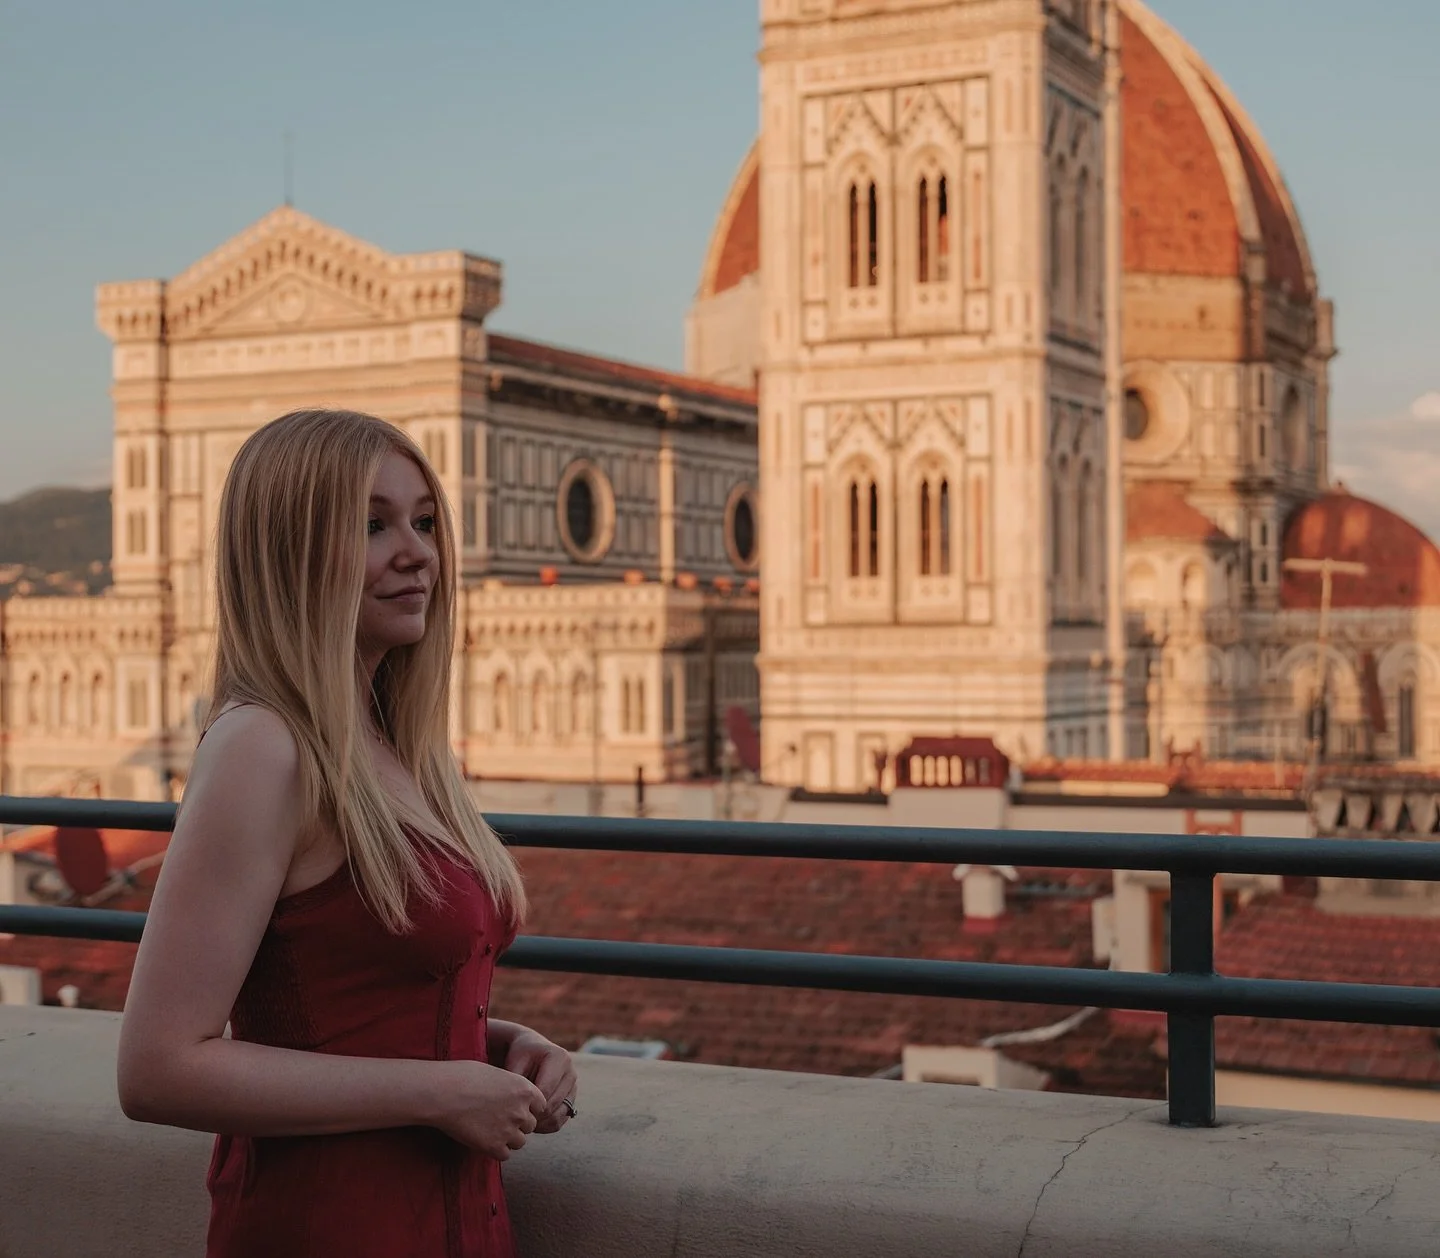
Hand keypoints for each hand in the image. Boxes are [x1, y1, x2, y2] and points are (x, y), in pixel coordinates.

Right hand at [429, 1059, 548, 1160]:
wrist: (444, 1093)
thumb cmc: (463, 1076)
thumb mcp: (496, 1073)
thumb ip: (510, 1088)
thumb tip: (510, 1096)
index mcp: (524, 1090)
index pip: (540, 1106)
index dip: (527, 1108)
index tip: (513, 1108)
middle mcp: (521, 1111)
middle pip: (530, 1125)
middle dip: (518, 1124)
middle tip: (498, 1119)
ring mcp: (509, 1130)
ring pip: (520, 1142)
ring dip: (508, 1139)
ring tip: (489, 1130)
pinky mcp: (494, 1147)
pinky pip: (505, 1155)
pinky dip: (496, 1150)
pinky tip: (483, 1139)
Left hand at [503, 1029, 577, 1134]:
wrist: (532, 1049)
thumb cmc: (521, 1055)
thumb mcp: (516, 1062)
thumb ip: (517, 1083)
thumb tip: (516, 1107)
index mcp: (560, 1058)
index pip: (546, 1090)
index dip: (528, 1103)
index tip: (512, 1109)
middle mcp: (571, 1073)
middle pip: (553, 1104)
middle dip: (534, 1115)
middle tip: (515, 1120)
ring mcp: (573, 1087)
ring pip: (559, 1115)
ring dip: (540, 1123)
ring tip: (523, 1122)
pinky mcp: (571, 1099)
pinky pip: (561, 1119)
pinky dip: (546, 1125)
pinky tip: (532, 1122)